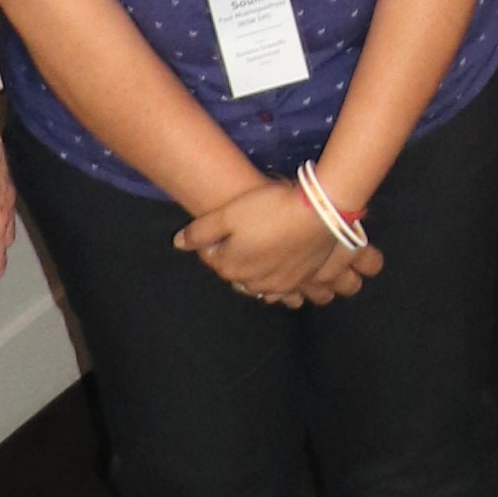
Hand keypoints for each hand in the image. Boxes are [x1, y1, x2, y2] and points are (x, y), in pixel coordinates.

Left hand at [177, 179, 373, 304]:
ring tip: (262, 244)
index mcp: (230, 267)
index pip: (210, 257)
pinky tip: (280, 259)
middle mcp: (251, 282)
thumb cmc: (271, 209)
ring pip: (256, 281)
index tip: (222, 222)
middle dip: (233, 255)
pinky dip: (274, 276)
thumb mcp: (229, 212)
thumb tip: (178, 244)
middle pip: (234, 270)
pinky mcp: (299, 281)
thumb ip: (200, 231)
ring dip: (254, 268)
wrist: (319, 213)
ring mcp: (277, 285)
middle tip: (243, 230)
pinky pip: (280, 286)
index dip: (213, 238)